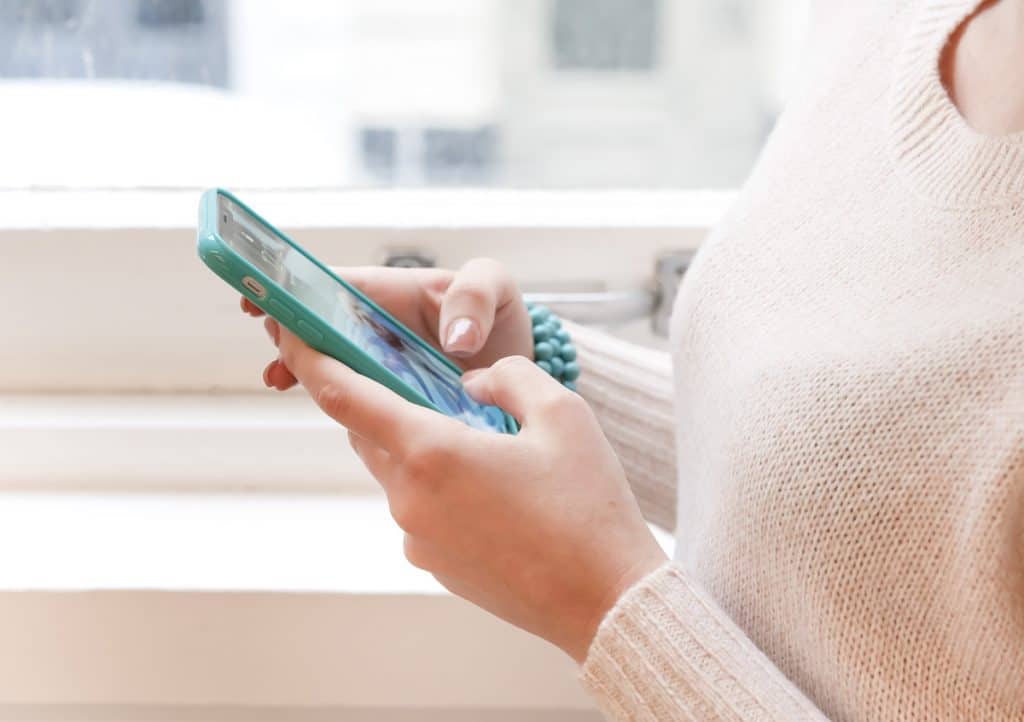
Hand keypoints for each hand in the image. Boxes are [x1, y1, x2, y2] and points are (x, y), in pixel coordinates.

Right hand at [241, 259, 532, 389]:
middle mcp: (379, 326)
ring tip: (282, 377)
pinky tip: (324, 405)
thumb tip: (456, 338)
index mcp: (396, 292)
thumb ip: (475, 296)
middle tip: (277, 348)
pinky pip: (353, 393)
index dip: (297, 288)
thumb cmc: (502, 321)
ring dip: (302, 365)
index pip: (336, 284)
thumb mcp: (496, 290)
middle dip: (290, 331)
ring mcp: (379, 363)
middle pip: (321, 323)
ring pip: (330, 359)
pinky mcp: (388, 396)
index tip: (267, 299)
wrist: (521, 374)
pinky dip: (333, 396)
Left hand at [262, 318, 667, 661]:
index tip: (288, 330)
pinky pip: (418, 507)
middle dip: (379, 399)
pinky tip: (491, 488)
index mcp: (431, 453)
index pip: (343, 396)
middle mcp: (409, 498)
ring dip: (417, 443)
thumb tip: (473, 382)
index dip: (309, 357)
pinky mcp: (434, 565)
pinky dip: (437, 483)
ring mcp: (417, 538)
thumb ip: (508, 377)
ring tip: (478, 437)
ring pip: (396, 470)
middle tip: (412, 374)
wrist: (603, 601)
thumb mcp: (562, 413)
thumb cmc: (587, 507)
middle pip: (368, 432)